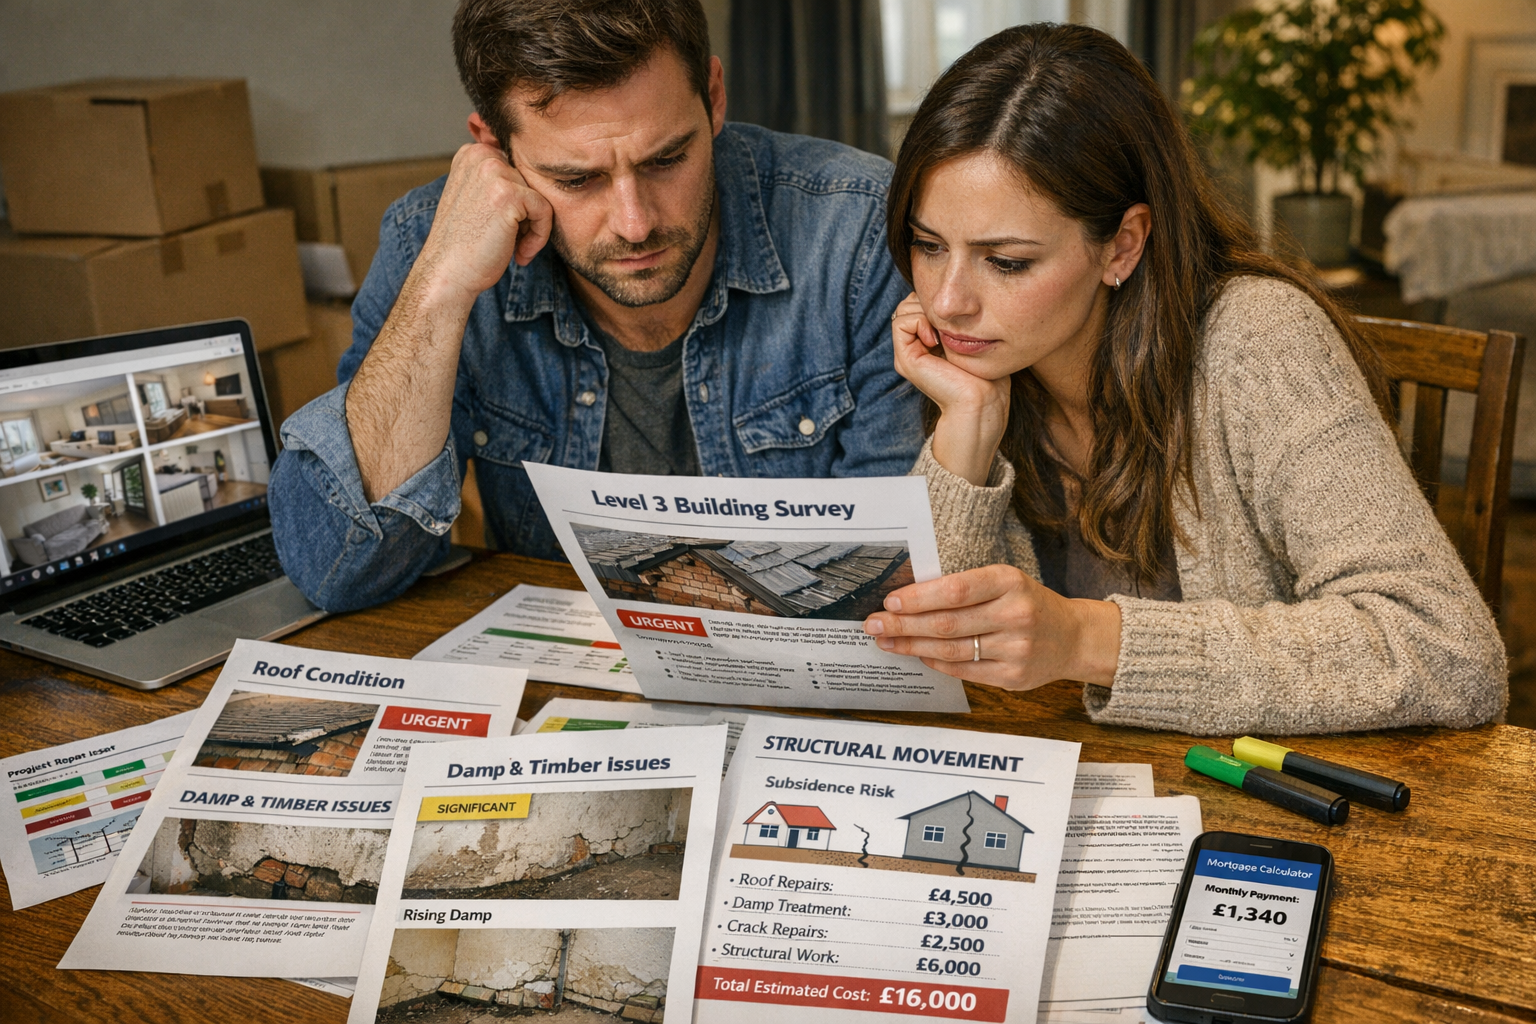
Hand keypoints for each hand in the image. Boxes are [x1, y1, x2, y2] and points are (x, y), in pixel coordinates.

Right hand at [413, 142, 553, 308]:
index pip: (518, 171)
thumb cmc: (464, 244)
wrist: (447, 273)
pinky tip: (520, 254)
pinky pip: (545, 211)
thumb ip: (497, 182)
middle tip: (511, 242)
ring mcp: (494, 173)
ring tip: (514, 248)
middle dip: (527, 216)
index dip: (518, 204)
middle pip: (531, 183)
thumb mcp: (475, 199)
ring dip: (533, 228)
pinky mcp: (510, 194)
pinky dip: (539, 237)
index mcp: (472, 153)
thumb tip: (537, 179)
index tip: (506, 228)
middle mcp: (481, 156)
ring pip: (540, 196)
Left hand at [862, 564, 1121, 689]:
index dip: (919, 597)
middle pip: (946, 623)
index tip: (890, 601)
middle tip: (872, 624)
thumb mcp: (1004, 582)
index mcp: (1010, 582)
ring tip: (886, 641)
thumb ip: (965, 588)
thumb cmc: (1026, 603)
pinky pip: (963, 670)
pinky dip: (935, 662)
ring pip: (950, 649)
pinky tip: (916, 654)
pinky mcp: (1012, 677)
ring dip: (911, 645)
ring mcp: (1015, 649)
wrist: (1071, 638)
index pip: (956, 590)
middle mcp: (1015, 615)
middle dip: (903, 624)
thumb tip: (908, 599)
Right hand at [891, 293, 1010, 485]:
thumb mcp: (970, 339)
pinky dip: (919, 321)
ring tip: (942, 333)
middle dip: (928, 303)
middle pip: (908, 304)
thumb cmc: (984, 374)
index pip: (919, 304)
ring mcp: (907, 355)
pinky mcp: (905, 359)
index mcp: (927, 344)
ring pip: (902, 310)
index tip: (956, 318)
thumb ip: (956, 322)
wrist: (982, 400)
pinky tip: (936, 339)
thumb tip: (951, 303)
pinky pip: (900, 322)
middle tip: (948, 324)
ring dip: (924, 312)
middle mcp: (914, 349)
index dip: (935, 301)